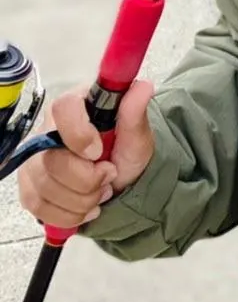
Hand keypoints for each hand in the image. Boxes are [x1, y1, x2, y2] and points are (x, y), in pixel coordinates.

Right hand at [18, 81, 155, 228]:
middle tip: (110, 176)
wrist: (119, 179)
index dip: (79, 135)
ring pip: (45, 188)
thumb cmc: (125, 151)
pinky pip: (39, 207)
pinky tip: (85, 207)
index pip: (63, 109)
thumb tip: (143, 87)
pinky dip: (68, 214)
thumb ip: (135, 112)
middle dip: (87, 180)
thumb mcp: (137, 134)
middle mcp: (48, 129)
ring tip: (101, 191)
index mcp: (76, 105)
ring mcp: (34, 159)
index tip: (99, 152)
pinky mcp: (29, 186)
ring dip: (81, 200)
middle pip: (52, 160)